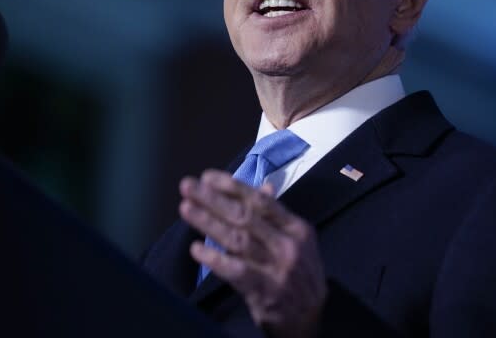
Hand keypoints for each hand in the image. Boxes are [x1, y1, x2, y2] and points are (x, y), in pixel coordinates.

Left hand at [179, 170, 326, 336]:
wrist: (309, 318)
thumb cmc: (300, 273)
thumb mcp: (297, 241)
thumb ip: (277, 216)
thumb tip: (264, 187)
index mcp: (297, 228)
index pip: (261, 202)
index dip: (233, 187)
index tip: (207, 177)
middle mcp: (288, 245)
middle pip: (245, 216)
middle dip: (214, 199)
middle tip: (188, 186)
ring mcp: (277, 268)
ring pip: (237, 240)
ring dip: (208, 222)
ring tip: (186, 208)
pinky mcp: (264, 290)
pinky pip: (235, 271)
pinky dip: (215, 259)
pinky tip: (196, 249)